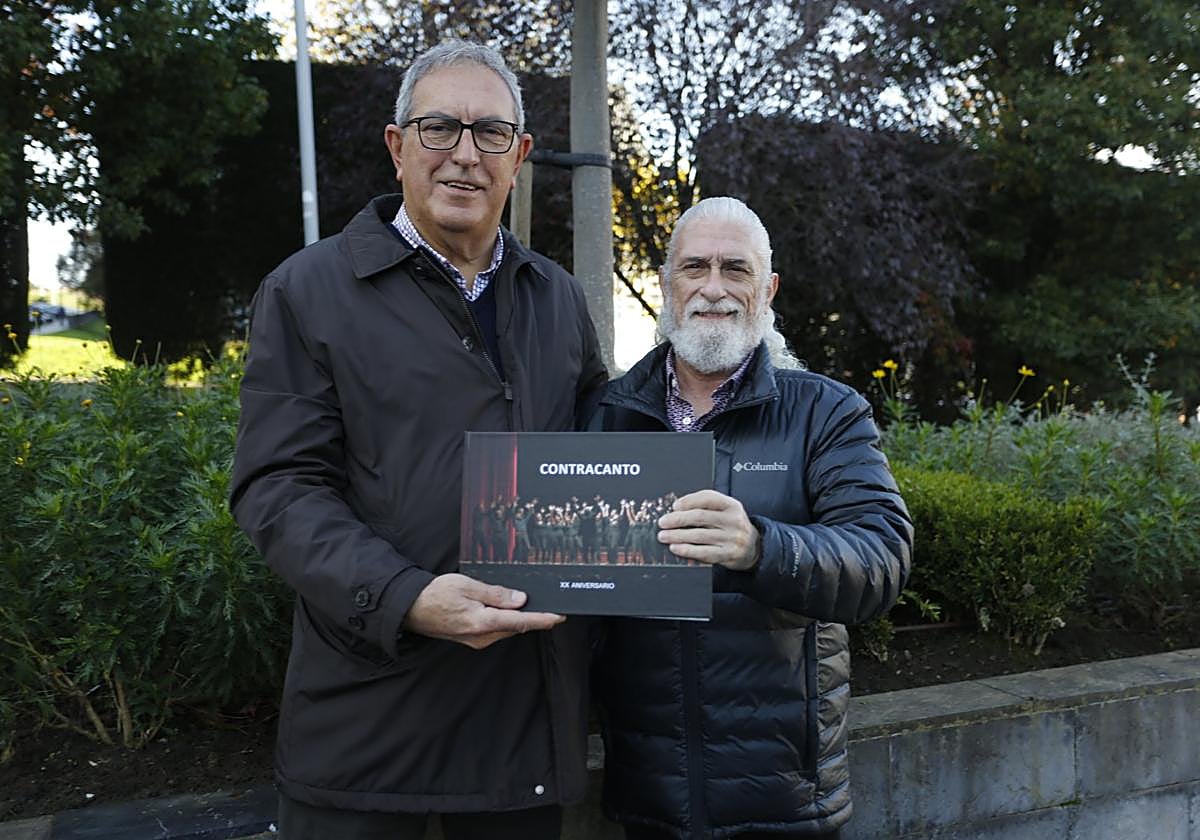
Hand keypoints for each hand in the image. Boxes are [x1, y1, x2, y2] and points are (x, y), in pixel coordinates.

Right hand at [403, 573, 564, 649]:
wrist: (411, 609)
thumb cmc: (436, 594)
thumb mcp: (467, 586)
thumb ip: (495, 594)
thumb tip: (520, 599)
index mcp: (481, 622)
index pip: (520, 622)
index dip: (542, 619)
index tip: (559, 616)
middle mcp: (481, 636)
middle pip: (516, 627)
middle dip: (535, 618)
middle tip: (553, 605)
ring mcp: (477, 640)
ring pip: (507, 629)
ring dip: (521, 619)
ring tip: (536, 606)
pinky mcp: (473, 639)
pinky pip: (497, 630)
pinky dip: (508, 621)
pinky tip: (511, 610)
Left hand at [657, 489, 760, 570]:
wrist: (753, 547)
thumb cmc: (731, 526)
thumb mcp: (726, 511)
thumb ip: (705, 506)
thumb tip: (676, 509)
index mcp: (731, 505)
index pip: (708, 498)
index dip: (689, 501)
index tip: (674, 506)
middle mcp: (733, 520)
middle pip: (700, 517)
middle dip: (678, 519)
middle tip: (663, 522)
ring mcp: (731, 538)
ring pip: (699, 535)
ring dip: (677, 536)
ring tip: (664, 536)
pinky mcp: (728, 554)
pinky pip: (704, 552)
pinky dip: (687, 550)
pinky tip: (675, 548)